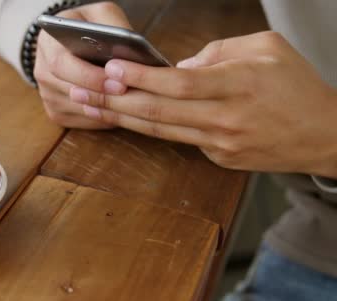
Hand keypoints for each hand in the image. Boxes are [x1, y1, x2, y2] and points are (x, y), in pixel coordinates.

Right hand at [34, 2, 129, 128]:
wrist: (73, 42)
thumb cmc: (91, 28)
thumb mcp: (101, 15)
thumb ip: (113, 27)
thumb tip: (128, 52)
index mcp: (47, 43)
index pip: (62, 64)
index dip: (90, 76)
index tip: (118, 82)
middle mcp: (42, 70)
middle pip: (68, 91)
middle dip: (101, 94)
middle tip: (127, 93)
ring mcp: (46, 94)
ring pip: (76, 109)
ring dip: (104, 109)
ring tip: (130, 103)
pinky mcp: (55, 112)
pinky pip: (80, 122)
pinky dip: (102, 119)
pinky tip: (119, 111)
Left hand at [71, 31, 336, 177]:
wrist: (325, 134)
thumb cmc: (298, 85)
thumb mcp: (266, 49)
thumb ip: (217, 52)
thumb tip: (175, 68)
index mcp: (239, 85)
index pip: (178, 84)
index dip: (141, 78)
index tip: (111, 69)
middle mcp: (226, 119)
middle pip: (159, 112)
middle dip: (115, 100)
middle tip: (81, 89)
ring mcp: (221, 144)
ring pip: (161, 131)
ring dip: (121, 118)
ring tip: (90, 105)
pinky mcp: (219, 158)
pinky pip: (178, 139)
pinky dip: (149, 128)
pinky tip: (125, 117)